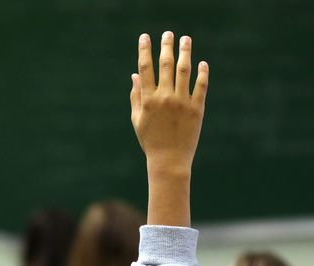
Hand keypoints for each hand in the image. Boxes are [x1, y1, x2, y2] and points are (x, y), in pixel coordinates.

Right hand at [130, 32, 208, 226]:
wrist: (169, 161)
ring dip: (185, 53)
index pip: (145, 69)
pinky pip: (201, 86)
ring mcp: (182, 103)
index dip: (144, 51)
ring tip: (186, 40)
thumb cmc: (150, 140)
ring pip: (185, 71)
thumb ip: (136, 96)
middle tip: (168, 33)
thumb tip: (135, 75)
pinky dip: (202, 73)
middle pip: (165, 65)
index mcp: (148, 100)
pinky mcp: (197, 109)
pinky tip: (202, 63)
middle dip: (166, 46)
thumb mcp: (138, 119)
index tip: (145, 37)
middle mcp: (165, 98)